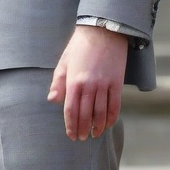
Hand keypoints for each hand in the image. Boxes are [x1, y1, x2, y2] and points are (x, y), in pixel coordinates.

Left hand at [48, 25, 127, 140]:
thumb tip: (53, 100)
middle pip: (85, 114)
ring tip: (94, 134)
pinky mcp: (117, 82)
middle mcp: (89, 85)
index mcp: (74, 81)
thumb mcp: (64, 62)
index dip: (70, 125)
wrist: (102, 31)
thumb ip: (59, 82)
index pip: (70, 110)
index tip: (71, 134)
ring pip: (101, 113)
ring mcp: (104, 85)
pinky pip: (115, 105)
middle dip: (82, 129)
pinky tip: (108, 124)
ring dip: (97, 127)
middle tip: (81, 138)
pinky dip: (111, 117)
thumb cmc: (80, 46)